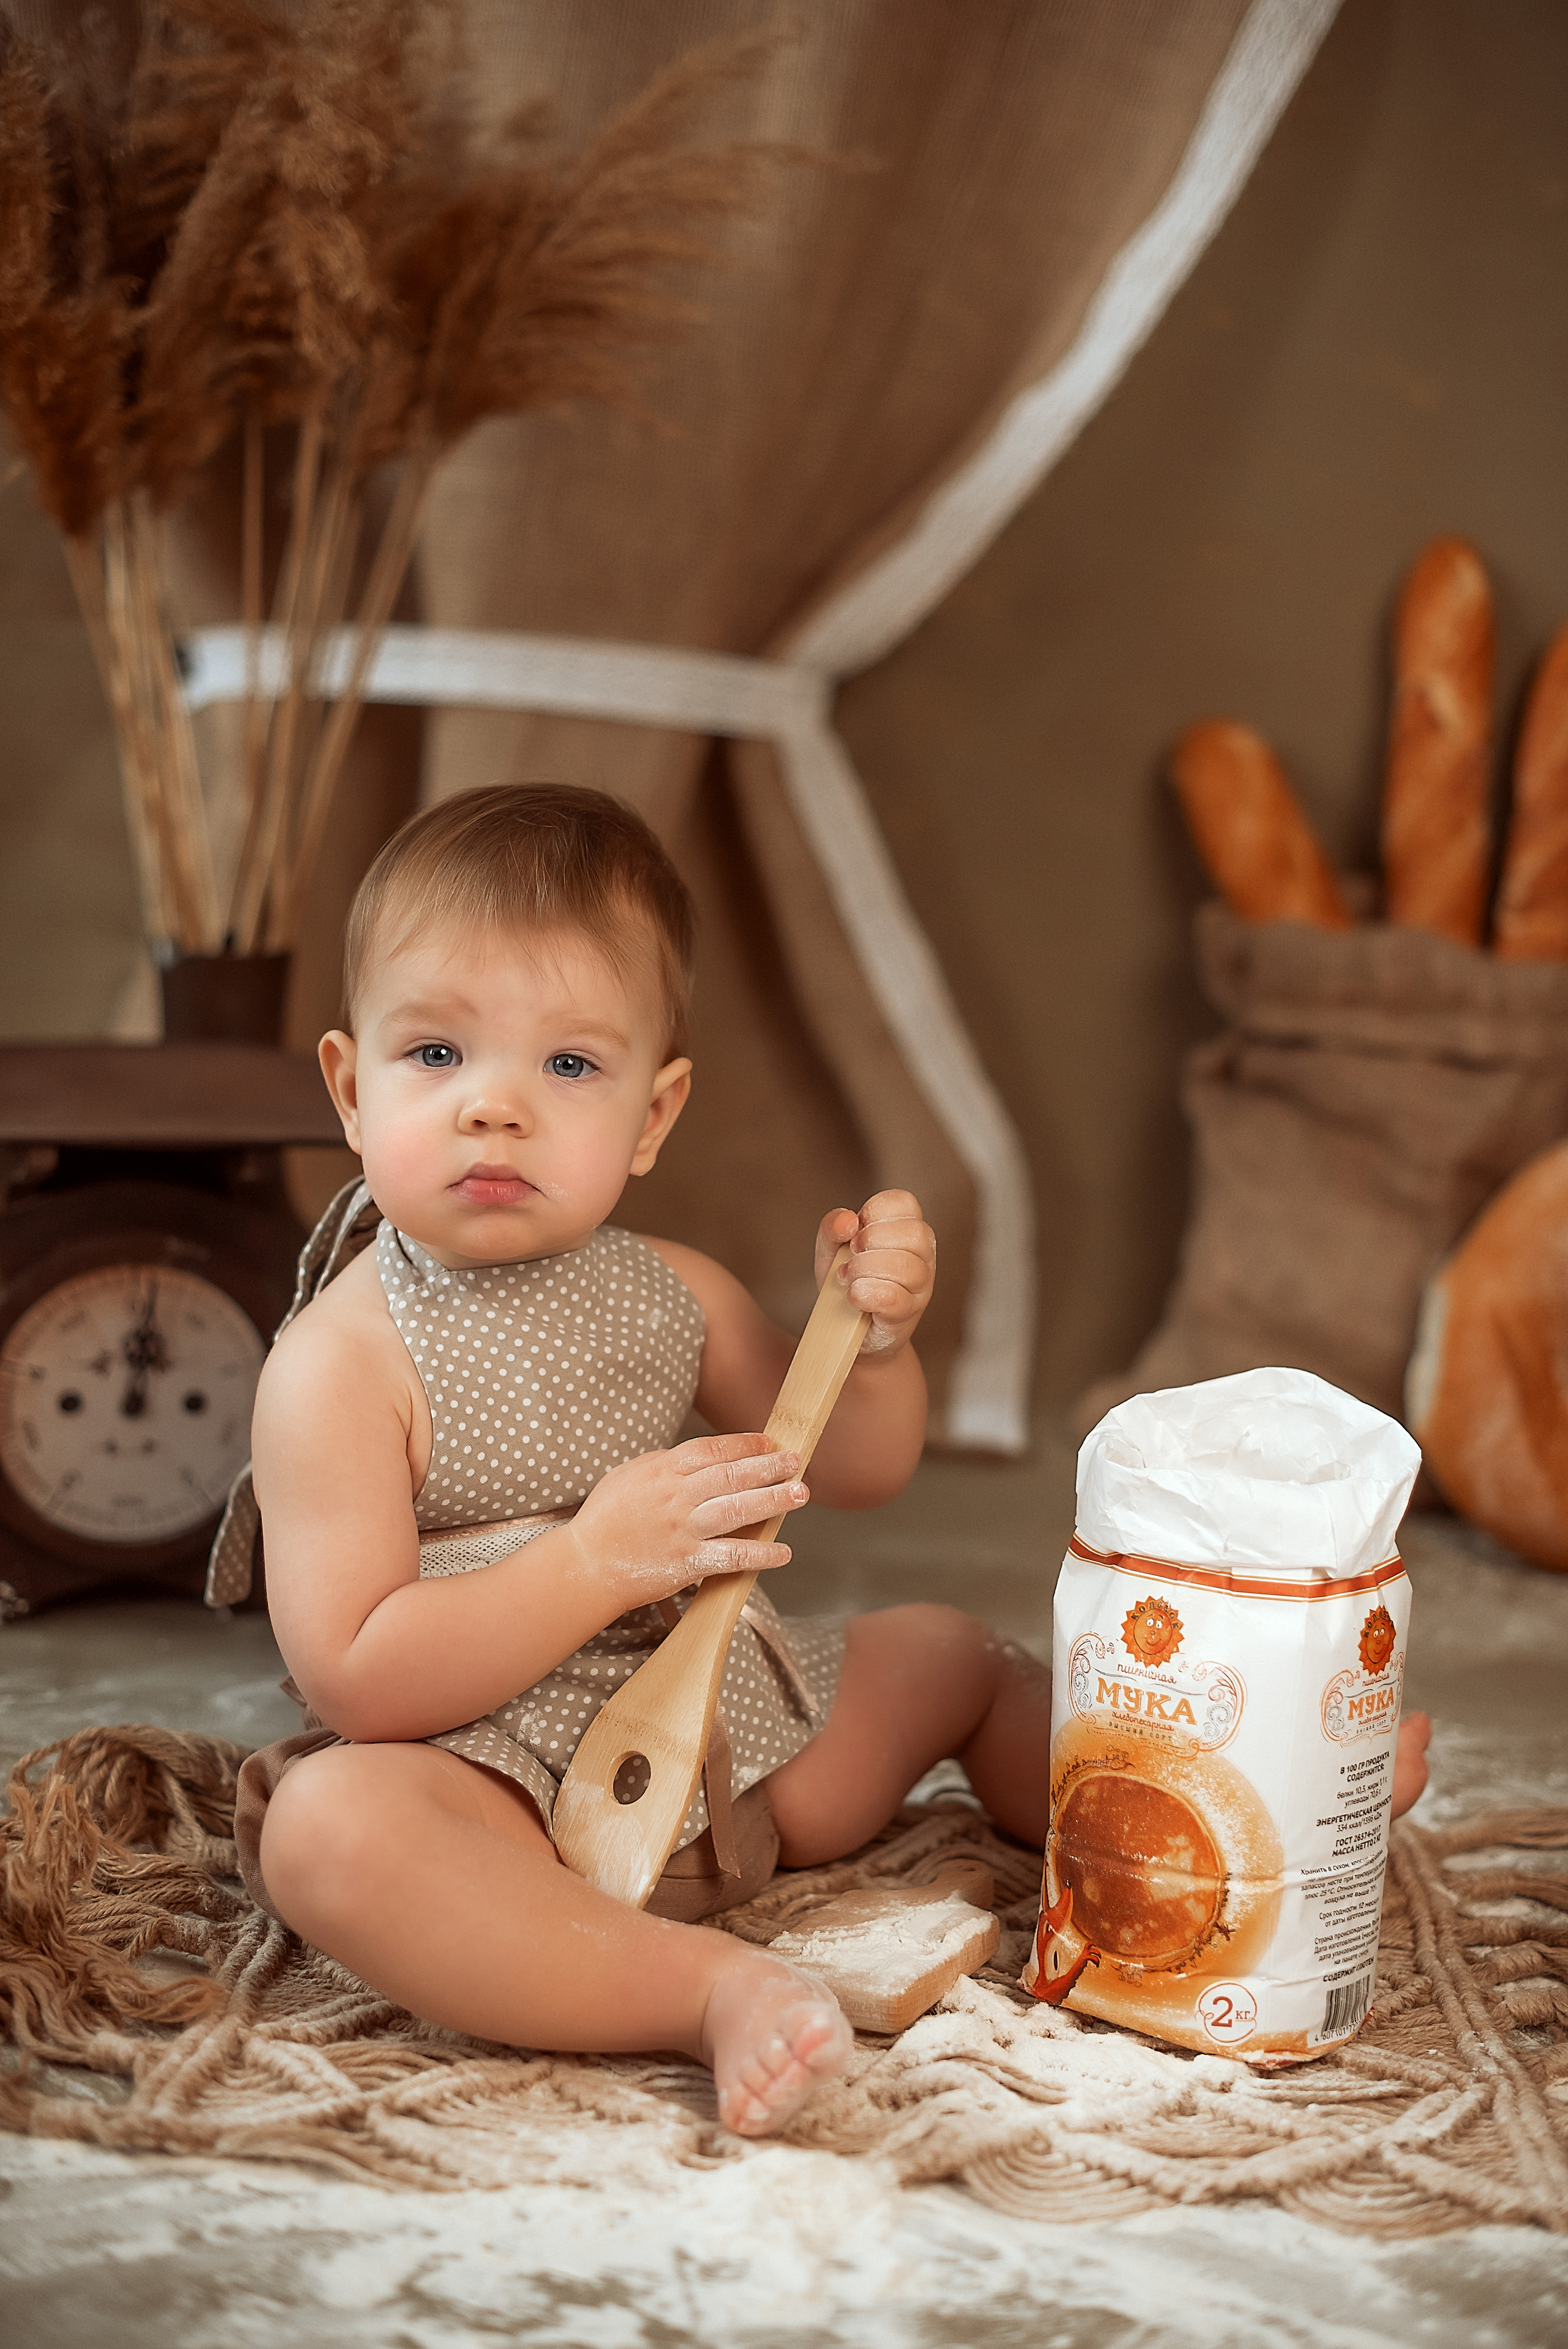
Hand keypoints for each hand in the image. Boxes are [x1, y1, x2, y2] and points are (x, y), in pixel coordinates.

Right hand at [563, 1432, 807, 1611]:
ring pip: (736, 1510)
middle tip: (796, 1462)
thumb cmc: (606, 1517)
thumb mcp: (630, 1475)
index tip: (769, 1443)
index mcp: (662, 1471)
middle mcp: (676, 1497)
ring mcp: (683, 1530)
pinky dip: (759, 1554)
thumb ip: (666, 1464)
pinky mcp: (686, 1562)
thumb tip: (701, 1457)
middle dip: (768, 1467)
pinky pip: (730, 1556)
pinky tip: (783, 1551)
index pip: (712, 1450)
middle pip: (731, 1475)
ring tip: (799, 1494)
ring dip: (772, 1501)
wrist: (586, 1564)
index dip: (744, 1445)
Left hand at [815, 1189, 935, 1357]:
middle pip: (914, 1233)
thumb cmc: (847, 1282)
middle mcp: (923, 1256)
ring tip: (848, 1278)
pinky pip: (893, 1297)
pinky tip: (853, 1296)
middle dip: (872, 1240)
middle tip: (851, 1255)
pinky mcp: (908, 1314)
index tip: (854, 1232)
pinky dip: (864, 1294)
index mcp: (907, 1230)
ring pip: (906, 1266)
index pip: (904, 1203)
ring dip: (865, 1269)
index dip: (874, 1211)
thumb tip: (848, 1220)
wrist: (847, 1331)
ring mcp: (920, 1287)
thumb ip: (832, 1227)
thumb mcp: (831, 1250)